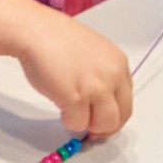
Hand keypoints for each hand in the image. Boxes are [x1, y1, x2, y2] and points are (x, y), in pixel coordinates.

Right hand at [17, 15, 133, 137]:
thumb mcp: (95, 53)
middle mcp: (112, 76)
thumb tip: (101, 105)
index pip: (127, 102)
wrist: (36, 32)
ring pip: (103, 125)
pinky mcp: (76, 99)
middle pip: (120, 117)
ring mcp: (96, 88)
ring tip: (72, 112)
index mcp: (119, 64)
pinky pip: (78, 123)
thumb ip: (103, 76)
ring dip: (87, 124)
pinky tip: (60, 105)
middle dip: (104, 128)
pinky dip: (68, 120)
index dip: (114, 116)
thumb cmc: (56, 40)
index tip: (103, 122)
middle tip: (90, 130)